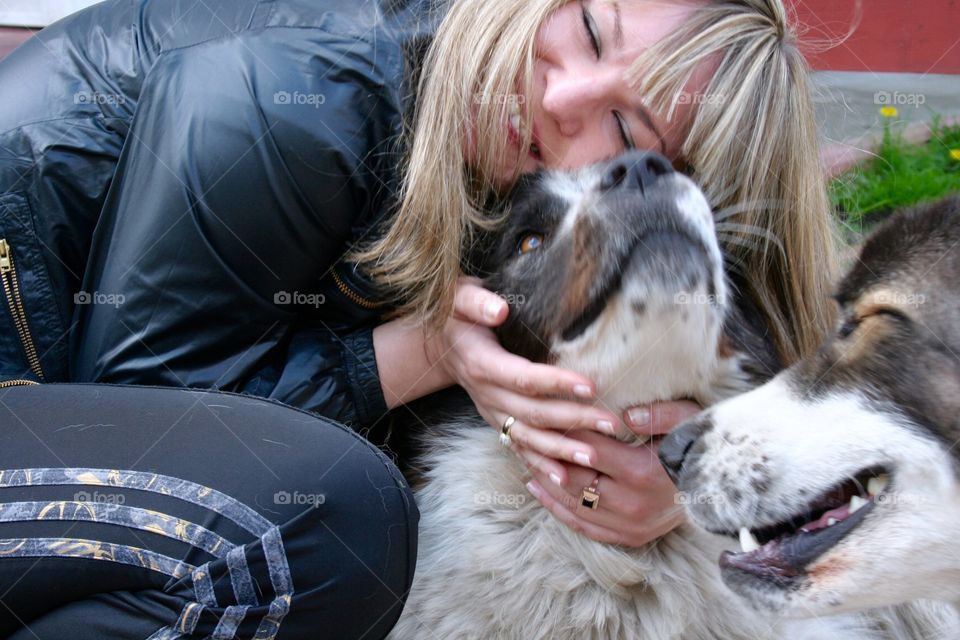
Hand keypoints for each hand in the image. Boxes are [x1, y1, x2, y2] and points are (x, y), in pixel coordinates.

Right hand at [423, 277, 619, 475]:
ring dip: (561, 451)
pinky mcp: (496, 423)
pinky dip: (540, 466)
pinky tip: (564, 480)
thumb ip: (477, 302)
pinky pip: (518, 449)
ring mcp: (491, 413)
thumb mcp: (459, 298)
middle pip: (533, 413)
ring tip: (594, 459)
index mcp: (482, 364)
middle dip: (573, 421)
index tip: (591, 386)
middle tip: (610, 423)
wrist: (439, 345)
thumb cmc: (457, 316)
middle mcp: (486, 395)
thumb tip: (500, 309)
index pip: (524, 378)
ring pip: (528, 438)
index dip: (556, 383)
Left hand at [521, 400, 702, 546]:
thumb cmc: (700, 447)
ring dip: (542, 480)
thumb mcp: (689, 420)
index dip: (560, 431)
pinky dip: (556, 508)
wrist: (720, 488)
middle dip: (542, 455)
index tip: (538, 414)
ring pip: (571, 503)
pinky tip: (536, 488)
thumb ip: (659, 414)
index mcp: (641, 473)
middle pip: (571, 479)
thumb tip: (625, 415)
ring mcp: (628, 525)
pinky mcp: (628, 537)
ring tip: (521, 456)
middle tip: (518, 434)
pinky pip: (582, 525)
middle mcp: (631, 504)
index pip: (587, 449)